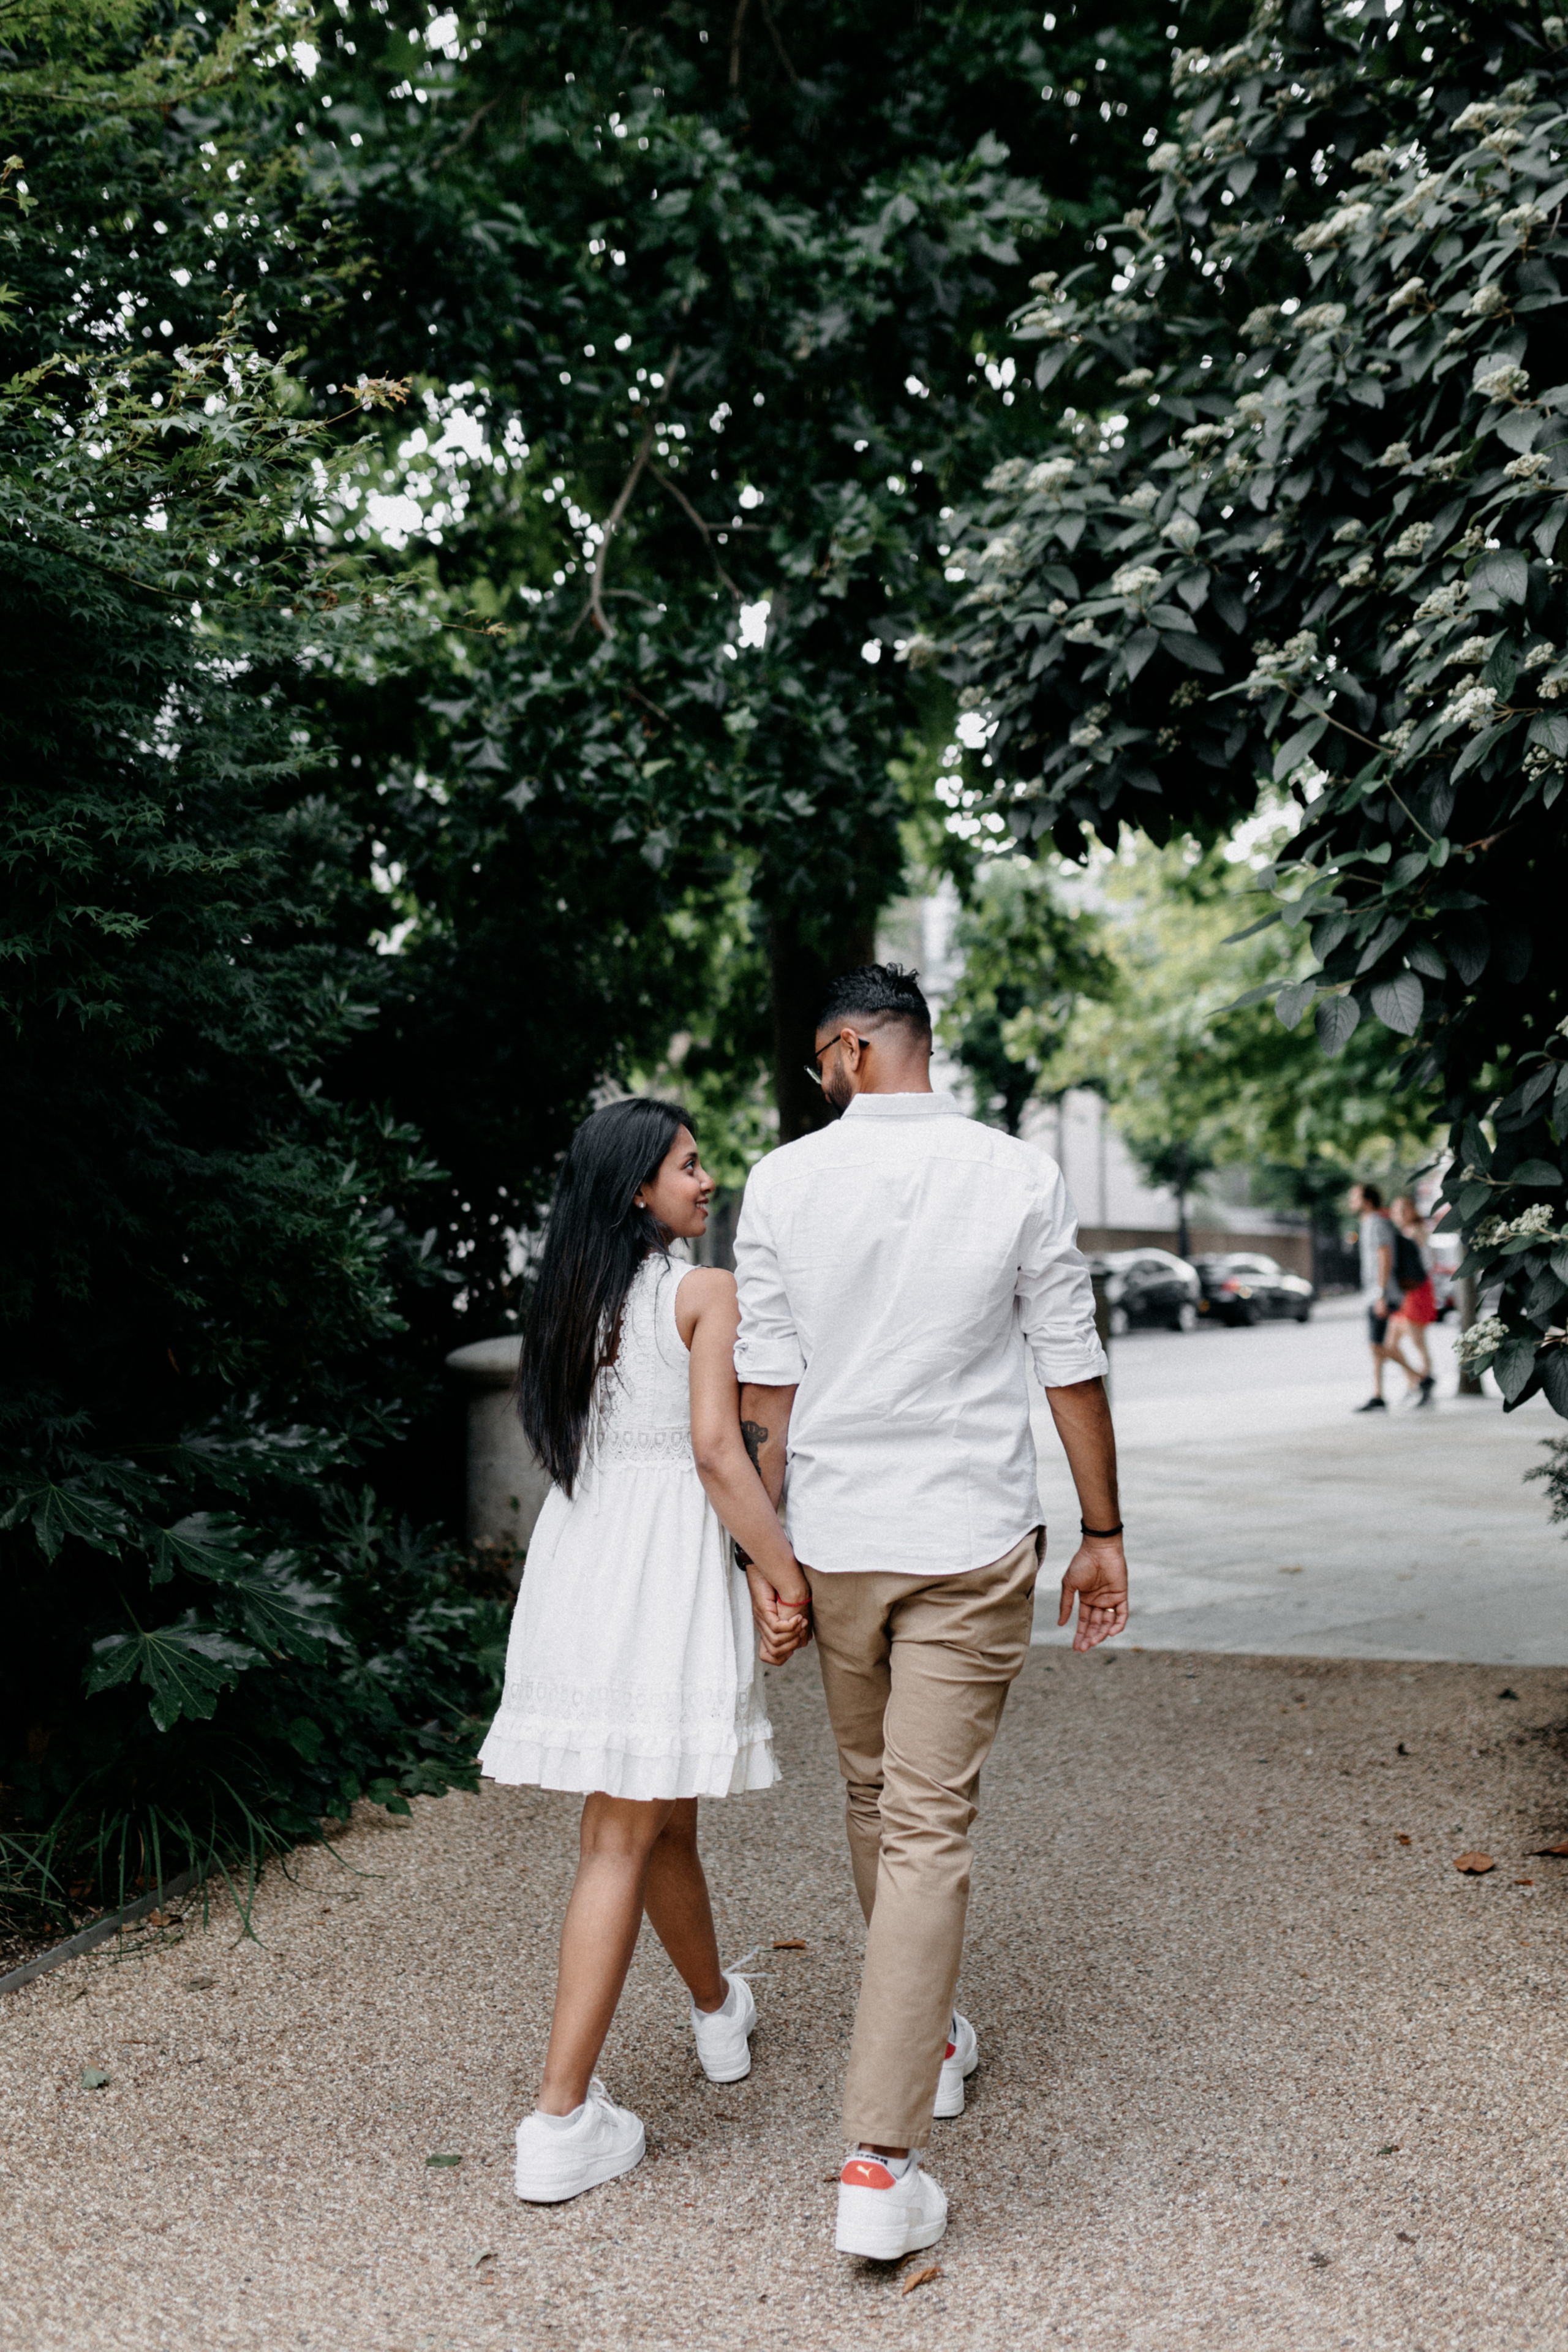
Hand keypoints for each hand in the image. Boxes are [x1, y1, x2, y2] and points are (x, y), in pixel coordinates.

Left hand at [746, 1562, 812, 1664]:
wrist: (770, 1566)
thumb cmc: (781, 1585)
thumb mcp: (791, 1611)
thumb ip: (796, 1627)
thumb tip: (806, 1641)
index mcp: (767, 1629)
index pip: (769, 1656)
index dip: (784, 1656)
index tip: (798, 1641)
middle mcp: (762, 1627)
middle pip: (776, 1654)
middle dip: (794, 1644)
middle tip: (803, 1626)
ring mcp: (762, 1620)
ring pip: (777, 1644)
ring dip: (794, 1635)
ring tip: (802, 1620)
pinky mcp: (764, 1611)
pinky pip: (777, 1629)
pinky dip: (791, 1626)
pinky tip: (798, 1616)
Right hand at [1057, 1536, 1127, 1652]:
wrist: (1098, 1548)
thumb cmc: (1082, 1563)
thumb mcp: (1069, 1585)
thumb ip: (1066, 1604)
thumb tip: (1060, 1624)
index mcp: (1086, 1599)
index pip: (1084, 1622)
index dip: (1080, 1634)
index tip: (1076, 1647)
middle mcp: (1098, 1602)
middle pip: (1095, 1625)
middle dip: (1089, 1637)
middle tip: (1084, 1649)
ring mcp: (1110, 1599)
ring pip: (1107, 1622)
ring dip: (1101, 1633)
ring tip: (1094, 1642)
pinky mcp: (1121, 1596)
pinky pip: (1122, 1614)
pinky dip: (1118, 1625)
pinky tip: (1111, 1633)